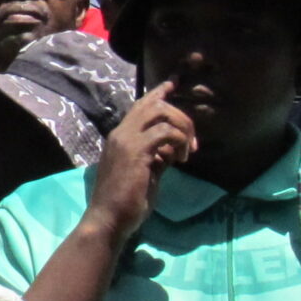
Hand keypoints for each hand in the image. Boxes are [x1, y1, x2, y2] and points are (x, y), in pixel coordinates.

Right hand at [79, 81, 194, 244]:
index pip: (140, 105)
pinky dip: (179, 141)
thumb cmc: (126, 201)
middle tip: (191, 139)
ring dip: (182, 128)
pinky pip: (165, 132)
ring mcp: (127, 140)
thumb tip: (173, 148)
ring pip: (161, 112)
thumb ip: (157, 156)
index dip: (159, 92)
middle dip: (179, 114)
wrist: (109, 219)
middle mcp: (121, 133)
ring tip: (187, 151)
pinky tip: (180, 159)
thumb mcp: (145, 172)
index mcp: (120, 137)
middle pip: (153, 103)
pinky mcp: (137, 152)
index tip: (174, 82)